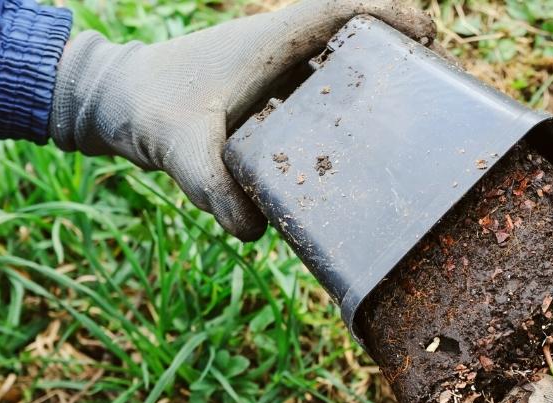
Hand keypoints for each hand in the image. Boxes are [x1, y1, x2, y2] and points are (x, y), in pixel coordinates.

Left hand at [50, 0, 435, 240]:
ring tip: (416, 116)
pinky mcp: (271, 94)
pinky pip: (322, 92)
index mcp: (272, 41)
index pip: (341, 10)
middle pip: (355, 35)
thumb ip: (213, 187)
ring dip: (378, 80)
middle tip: (440, 83)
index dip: (389, 15)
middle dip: (399, 51)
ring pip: (341, 64)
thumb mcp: (178, 146)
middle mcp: (281, 49)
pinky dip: (349, 107)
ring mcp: (277, 70)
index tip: (428, 34)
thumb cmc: (146, 107)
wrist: (112, 101)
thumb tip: (255, 232)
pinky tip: (362, 146)